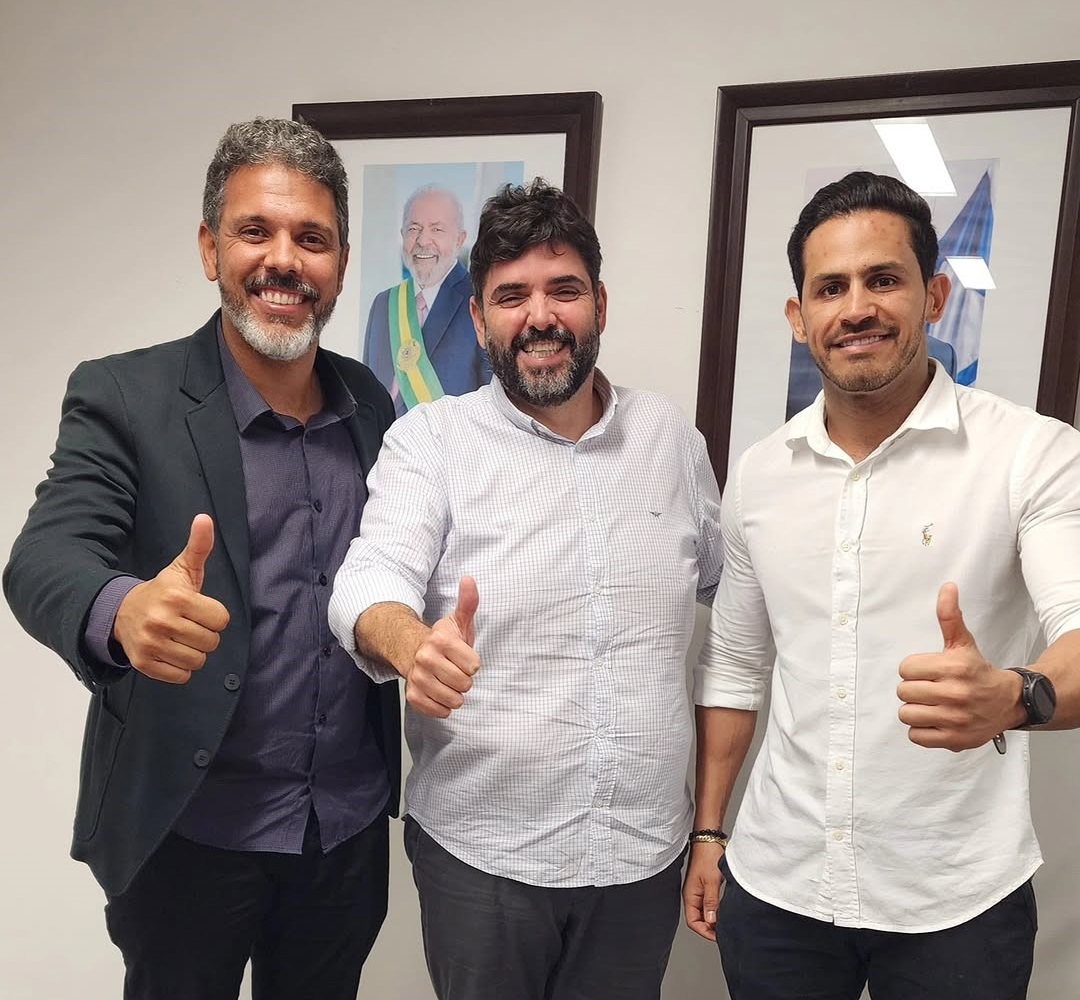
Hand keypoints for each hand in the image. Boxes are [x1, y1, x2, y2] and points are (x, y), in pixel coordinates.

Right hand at [113, 514, 230, 683]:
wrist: (121, 612)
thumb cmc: (162, 591)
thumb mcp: (182, 568)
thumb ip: (199, 546)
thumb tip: (205, 518)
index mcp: (177, 598)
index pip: (221, 620)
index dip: (214, 616)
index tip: (199, 610)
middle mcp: (162, 621)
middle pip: (211, 642)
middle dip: (204, 634)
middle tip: (188, 625)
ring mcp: (151, 644)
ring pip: (198, 661)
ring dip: (194, 652)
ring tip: (180, 638)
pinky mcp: (144, 664)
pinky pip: (181, 677)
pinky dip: (180, 668)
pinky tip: (171, 652)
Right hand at [405, 576, 479, 717]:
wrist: (413, 652)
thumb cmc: (443, 640)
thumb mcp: (458, 621)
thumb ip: (468, 602)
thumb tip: (469, 579)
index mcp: (440, 640)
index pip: (474, 666)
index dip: (472, 664)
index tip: (463, 657)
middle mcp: (426, 658)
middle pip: (464, 684)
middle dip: (464, 680)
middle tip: (455, 671)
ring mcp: (417, 678)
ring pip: (453, 700)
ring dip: (455, 695)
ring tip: (447, 682)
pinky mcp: (412, 695)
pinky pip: (437, 711)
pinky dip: (442, 707)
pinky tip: (439, 694)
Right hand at [683, 842, 725, 940]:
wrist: (708, 840)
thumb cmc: (708, 856)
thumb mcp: (711, 881)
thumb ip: (711, 902)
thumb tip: (711, 921)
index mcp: (690, 896)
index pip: (693, 922)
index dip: (705, 932)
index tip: (718, 936)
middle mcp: (692, 895)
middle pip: (698, 920)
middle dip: (709, 928)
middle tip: (724, 932)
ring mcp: (698, 891)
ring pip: (704, 912)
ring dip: (713, 920)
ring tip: (725, 923)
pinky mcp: (704, 886)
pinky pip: (708, 904)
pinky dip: (715, 911)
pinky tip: (724, 911)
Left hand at [897, 582, 1021, 750]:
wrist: (1009, 702)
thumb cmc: (978, 671)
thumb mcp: (963, 643)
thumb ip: (949, 616)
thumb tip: (948, 587)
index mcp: (953, 667)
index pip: (904, 669)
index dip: (913, 670)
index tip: (927, 671)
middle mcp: (955, 694)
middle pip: (904, 692)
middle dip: (914, 689)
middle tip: (931, 688)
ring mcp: (956, 719)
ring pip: (907, 715)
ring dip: (916, 711)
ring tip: (932, 705)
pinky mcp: (955, 739)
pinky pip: (916, 736)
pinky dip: (922, 731)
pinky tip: (936, 720)